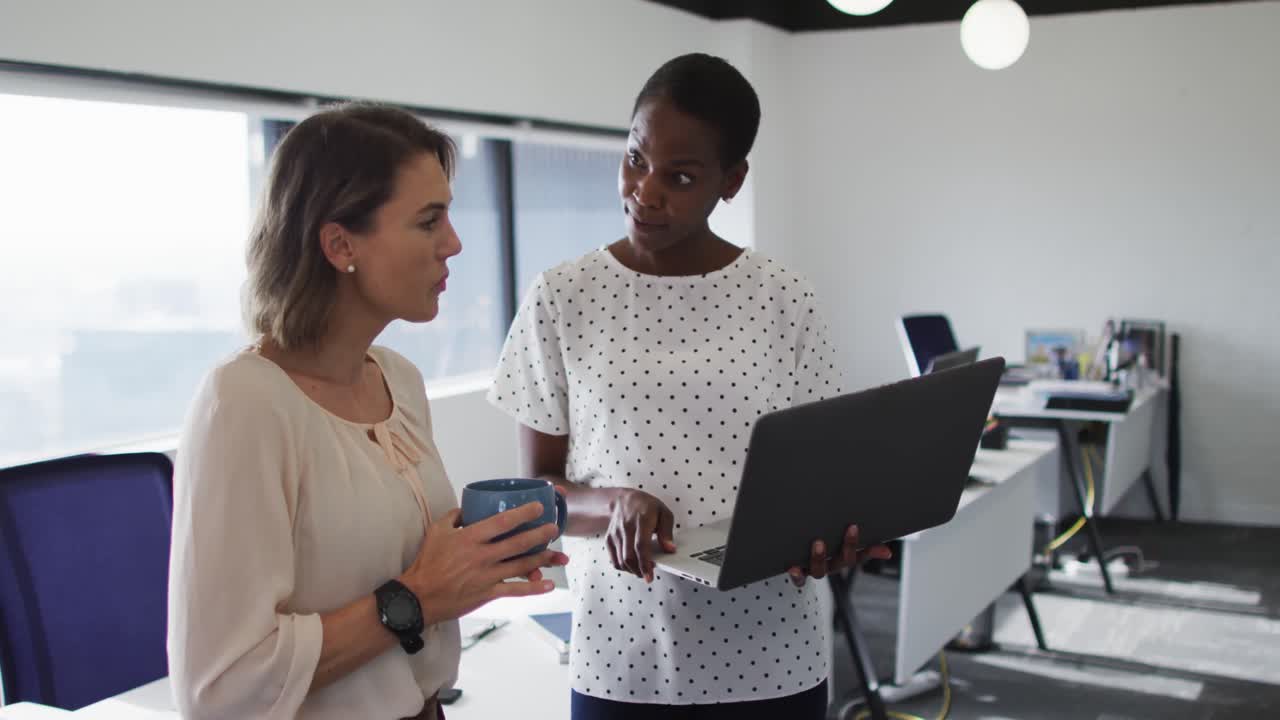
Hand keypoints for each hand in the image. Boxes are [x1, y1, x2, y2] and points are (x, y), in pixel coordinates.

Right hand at [399, 504, 569, 622]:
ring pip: (522, 566)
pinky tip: (548, 584)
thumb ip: (455, 516)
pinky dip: (534, 588)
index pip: (502, 522)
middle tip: (554, 528)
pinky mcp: (488, 594)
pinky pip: (516, 590)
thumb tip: (468, 508)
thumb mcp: (437, 531)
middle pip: (518, 543)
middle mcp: (482, 556)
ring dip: (542, 559)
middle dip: (540, 535)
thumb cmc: (427, 562)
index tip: (538, 507)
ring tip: (558, 554)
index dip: (523, 513)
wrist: (419, 597)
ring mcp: (487, 576)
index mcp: (471, 538)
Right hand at [605, 489, 675, 582]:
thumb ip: (667, 532)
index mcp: (642, 520)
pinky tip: (631, 565)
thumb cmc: (645, 506)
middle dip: (638, 571)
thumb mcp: (664, 513)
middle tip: (647, 575)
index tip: (649, 576)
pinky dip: (622, 567)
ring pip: (620, 560)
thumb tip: (670, 548)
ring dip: (631, 570)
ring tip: (641, 570)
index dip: (645, 563)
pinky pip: (614, 559)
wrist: (624, 500)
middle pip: (628, 556)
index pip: (641, 546)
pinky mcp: (609, 539)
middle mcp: (626, 527)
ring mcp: (616, 534)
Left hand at [787, 525, 891, 586]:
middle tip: (852, 528)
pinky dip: (797, 575)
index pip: (861, 554)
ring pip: (821, 570)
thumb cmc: (822, 546)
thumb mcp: (839, 542)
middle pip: (844, 561)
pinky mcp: (800, 575)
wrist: (796, 564)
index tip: (879, 544)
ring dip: (821, 557)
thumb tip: (885, 549)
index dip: (872, 550)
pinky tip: (794, 567)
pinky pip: (799, 579)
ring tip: (819, 543)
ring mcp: (816, 571)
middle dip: (849, 545)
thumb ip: (859, 542)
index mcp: (844, 558)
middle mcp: (832, 566)